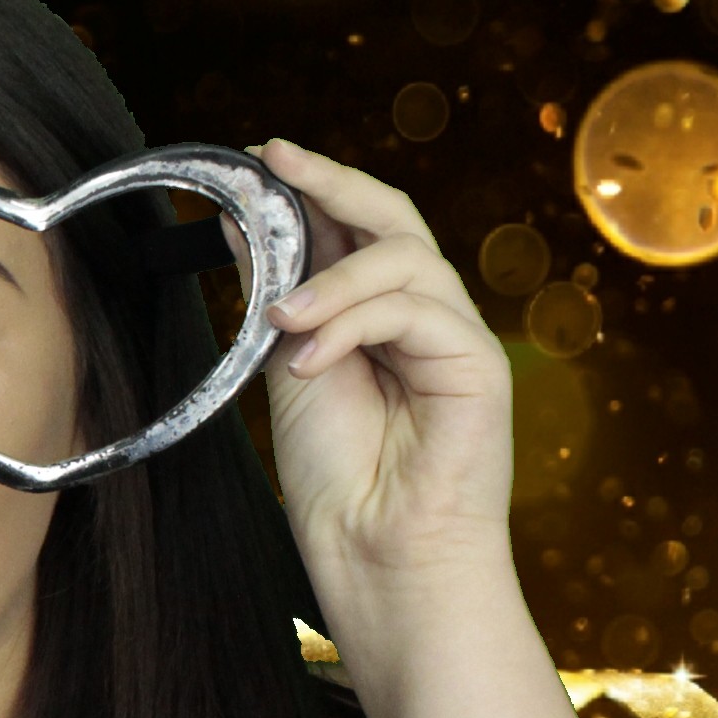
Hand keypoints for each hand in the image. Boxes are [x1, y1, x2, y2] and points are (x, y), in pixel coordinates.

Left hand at [251, 137, 514, 603]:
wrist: (377, 558)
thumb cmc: (339, 480)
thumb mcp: (285, 368)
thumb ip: (276, 301)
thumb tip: (240, 226)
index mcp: (380, 316)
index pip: (357, 229)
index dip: (316, 187)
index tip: (260, 159)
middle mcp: (425, 317)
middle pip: (395, 220)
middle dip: (333, 184)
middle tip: (275, 164)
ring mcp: (456, 338)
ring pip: (406, 259)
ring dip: (331, 278)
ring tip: (277, 316)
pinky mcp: (477, 366)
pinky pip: (417, 312)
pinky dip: (353, 324)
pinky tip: (308, 359)